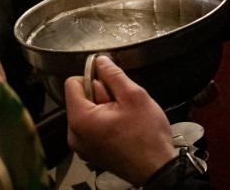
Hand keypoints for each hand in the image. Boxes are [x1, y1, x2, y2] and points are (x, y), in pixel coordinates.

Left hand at [65, 56, 177, 185]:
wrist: (157, 169)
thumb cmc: (147, 138)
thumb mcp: (134, 96)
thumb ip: (113, 75)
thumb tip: (101, 61)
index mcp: (80, 119)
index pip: (72, 82)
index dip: (93, 78)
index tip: (111, 86)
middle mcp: (75, 135)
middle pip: (80, 98)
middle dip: (100, 95)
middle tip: (122, 106)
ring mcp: (81, 145)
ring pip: (87, 111)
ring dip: (104, 109)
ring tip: (124, 118)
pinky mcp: (90, 151)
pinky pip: (91, 126)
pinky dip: (104, 122)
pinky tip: (122, 128)